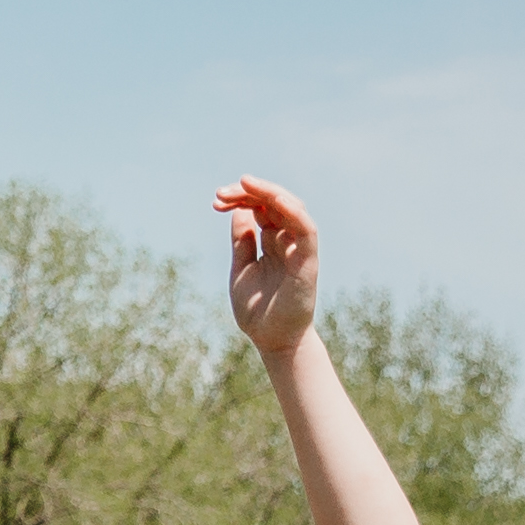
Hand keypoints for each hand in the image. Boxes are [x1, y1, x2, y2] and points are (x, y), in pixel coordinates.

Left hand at [214, 180, 321, 357]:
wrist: (271, 340)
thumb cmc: (257, 310)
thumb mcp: (241, 269)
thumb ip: (241, 242)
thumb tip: (237, 211)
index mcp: (271, 241)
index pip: (259, 208)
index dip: (239, 199)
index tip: (216, 201)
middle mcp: (286, 240)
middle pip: (273, 202)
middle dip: (248, 192)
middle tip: (221, 193)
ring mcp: (298, 248)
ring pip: (291, 207)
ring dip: (268, 192)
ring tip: (244, 183)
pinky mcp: (308, 259)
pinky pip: (305, 228)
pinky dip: (292, 210)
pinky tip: (273, 199)